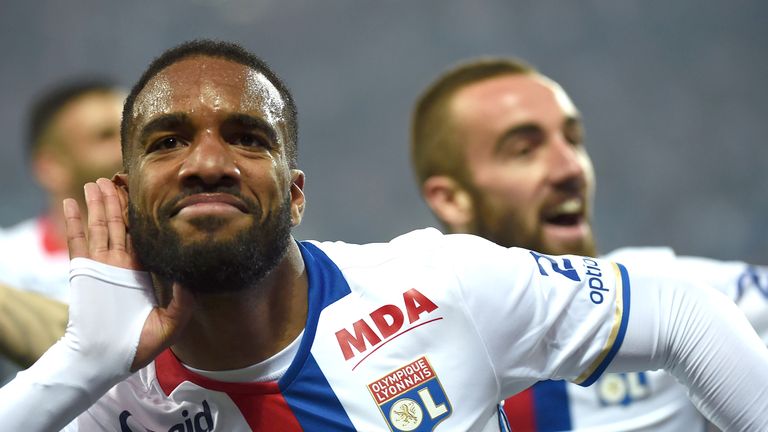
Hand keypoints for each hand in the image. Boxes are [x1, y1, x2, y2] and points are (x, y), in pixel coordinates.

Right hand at [64, 178, 195, 370]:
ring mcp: (102, 266)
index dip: (146, 214)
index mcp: (144, 271)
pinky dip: (73, 220)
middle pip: (122, 224)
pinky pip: (77, 240)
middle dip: (120, 199)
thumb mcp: (171, 322)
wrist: (107, 361)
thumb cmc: (140, 345)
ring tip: (96, 182)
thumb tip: (192, 276)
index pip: (147, 235)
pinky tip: (71, 202)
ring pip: (101, 226)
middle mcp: (123, 264)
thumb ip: (183, 300)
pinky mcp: (83, 272)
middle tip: (118, 176)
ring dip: (99, 203)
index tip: (150, 192)